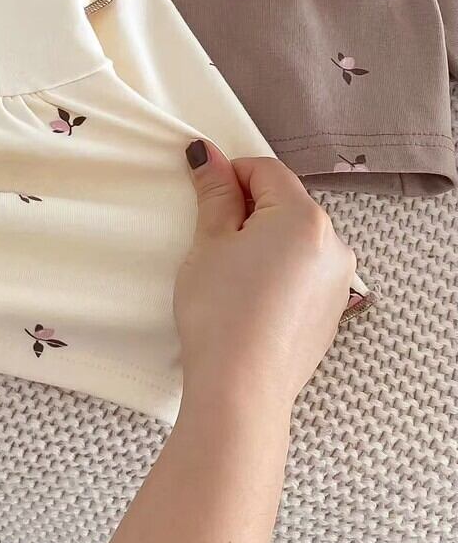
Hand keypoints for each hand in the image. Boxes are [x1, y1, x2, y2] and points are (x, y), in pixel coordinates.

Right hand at [175, 142, 355, 418]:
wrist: (242, 387)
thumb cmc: (221, 311)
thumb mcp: (210, 241)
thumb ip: (215, 192)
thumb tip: (207, 155)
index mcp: (305, 218)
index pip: (265, 170)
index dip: (229, 175)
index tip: (203, 194)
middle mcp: (334, 244)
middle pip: (285, 201)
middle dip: (248, 208)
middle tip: (211, 237)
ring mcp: (339, 280)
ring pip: (295, 237)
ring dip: (263, 238)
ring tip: (229, 271)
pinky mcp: (332, 309)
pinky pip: (304, 269)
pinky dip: (278, 268)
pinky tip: (249, 295)